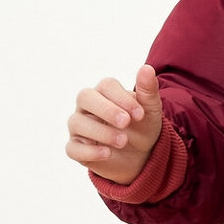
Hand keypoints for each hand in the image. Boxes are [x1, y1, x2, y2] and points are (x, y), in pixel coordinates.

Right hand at [66, 64, 163, 183]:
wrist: (141, 156)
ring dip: (101, 132)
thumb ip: (148, 90)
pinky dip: (89, 152)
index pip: (106, 86)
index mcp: (105, 92)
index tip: (140, 114)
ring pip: (77, 122)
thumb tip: (146, 68)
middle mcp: (88, 106)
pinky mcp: (76, 148)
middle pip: (85, 97)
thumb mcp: (150, 111)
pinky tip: (108, 154)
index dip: (122, 98)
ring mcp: (79, 126)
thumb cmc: (142, 128)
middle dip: (106, 110)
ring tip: (123, 141)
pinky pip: (73, 148)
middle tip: (126, 122)